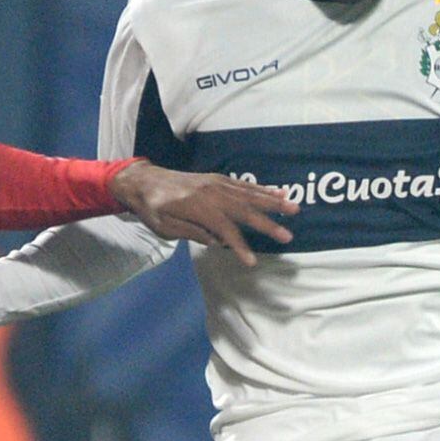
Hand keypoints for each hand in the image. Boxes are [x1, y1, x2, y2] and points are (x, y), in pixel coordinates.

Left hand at [107, 162, 297, 266]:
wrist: (145, 181)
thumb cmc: (152, 208)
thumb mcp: (164, 227)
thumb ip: (191, 232)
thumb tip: (217, 242)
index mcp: (196, 206)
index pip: (224, 228)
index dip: (239, 245)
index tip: (252, 262)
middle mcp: (211, 192)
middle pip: (244, 210)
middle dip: (267, 224)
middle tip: (288, 236)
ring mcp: (217, 183)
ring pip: (249, 194)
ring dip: (273, 202)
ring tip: (294, 209)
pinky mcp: (219, 179)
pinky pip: (245, 185)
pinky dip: (263, 189)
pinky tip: (279, 192)